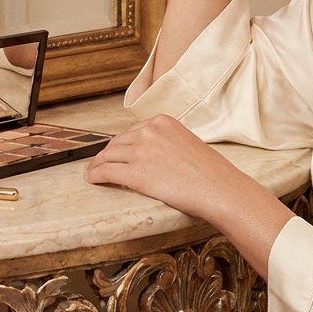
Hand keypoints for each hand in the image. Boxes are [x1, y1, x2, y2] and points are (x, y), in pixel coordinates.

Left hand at [85, 114, 295, 278]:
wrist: (220, 189)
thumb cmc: (210, 173)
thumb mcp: (187, 143)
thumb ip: (166, 143)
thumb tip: (152, 155)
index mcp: (162, 122)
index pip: (132, 132)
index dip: (121, 145)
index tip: (115, 153)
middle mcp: (149, 131)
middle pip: (117, 142)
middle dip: (107, 155)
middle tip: (99, 164)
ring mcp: (141, 151)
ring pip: (108, 156)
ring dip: (97, 165)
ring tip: (93, 173)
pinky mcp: (136, 173)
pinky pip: (106, 172)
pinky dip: (95, 175)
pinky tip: (92, 180)